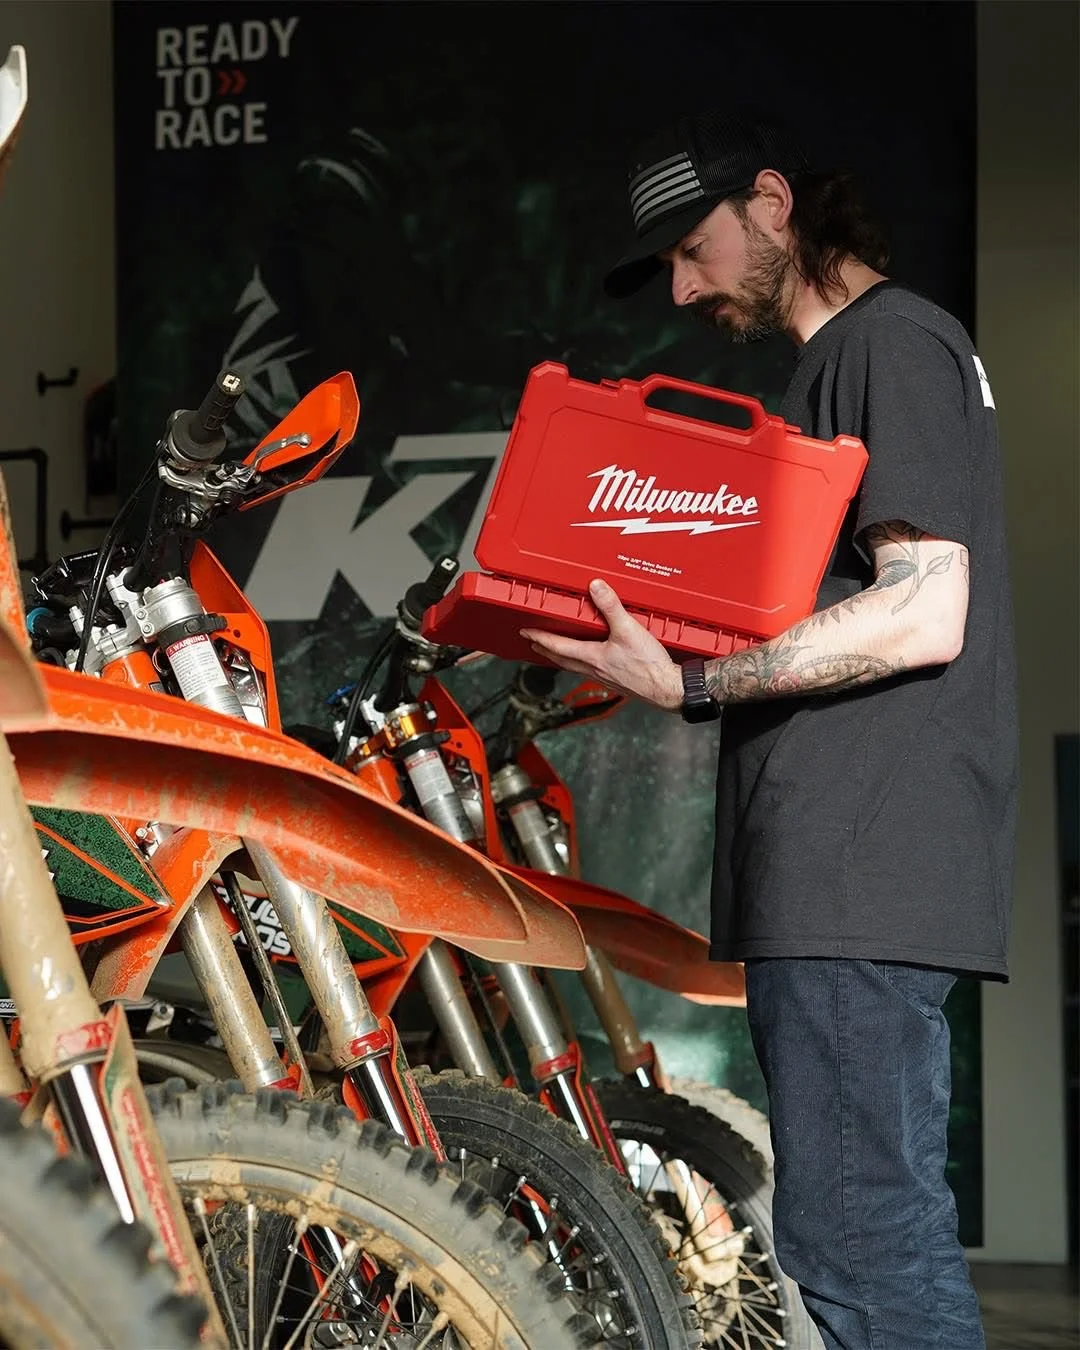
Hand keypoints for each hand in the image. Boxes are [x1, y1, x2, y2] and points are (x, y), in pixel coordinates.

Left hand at [521, 578, 683, 710]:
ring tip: (557, 651)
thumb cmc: (648, 666)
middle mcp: (594, 669)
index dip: (540, 637)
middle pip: (562, 659)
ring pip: (575, 666)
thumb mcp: (629, 629)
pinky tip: (591, 660)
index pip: (558, 646)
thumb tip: (596, 587)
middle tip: (534, 643)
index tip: (527, 632)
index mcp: (592, 657)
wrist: (666, 689)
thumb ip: (611, 606)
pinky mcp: (616, 680)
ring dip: (562, 657)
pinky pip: (591, 670)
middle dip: (546, 649)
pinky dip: (582, 663)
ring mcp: (604, 677)